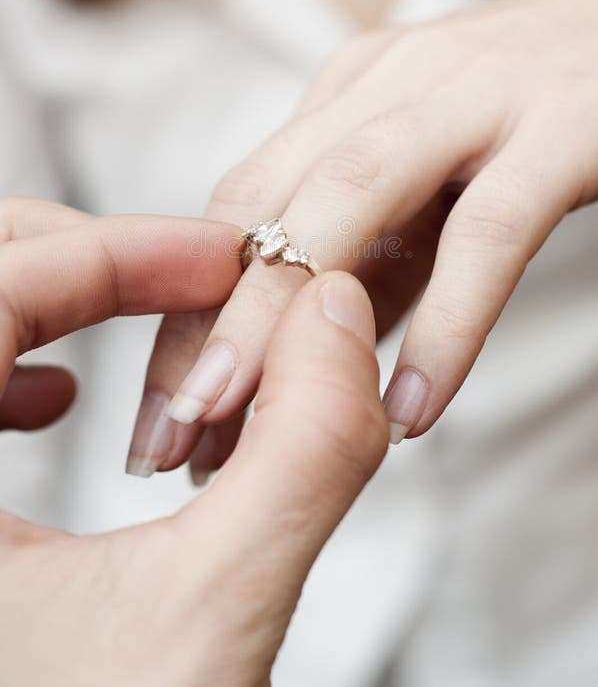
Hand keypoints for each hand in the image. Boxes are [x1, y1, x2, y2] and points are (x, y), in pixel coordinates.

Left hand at [1, 197, 386, 686]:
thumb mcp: (209, 624)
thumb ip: (302, 453)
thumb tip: (334, 314)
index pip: (1, 284)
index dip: (123, 250)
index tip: (223, 258)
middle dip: (78, 257)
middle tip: (184, 276)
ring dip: (40, 301)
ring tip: (131, 325)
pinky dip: (1, 366)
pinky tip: (57, 402)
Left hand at [131, 0, 597, 471]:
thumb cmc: (533, 113)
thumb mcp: (434, 180)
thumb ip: (375, 260)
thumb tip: (302, 364)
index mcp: (348, 96)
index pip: (236, 209)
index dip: (186, 314)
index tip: (164, 414)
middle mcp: (388, 84)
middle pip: (265, 205)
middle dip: (207, 330)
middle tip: (170, 445)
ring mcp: (473, 95)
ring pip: (349, 200)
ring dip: (284, 322)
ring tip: (247, 434)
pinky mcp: (562, 128)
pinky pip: (490, 233)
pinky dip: (445, 326)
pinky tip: (411, 412)